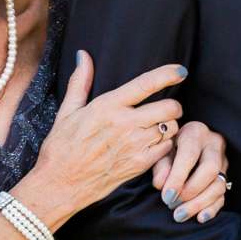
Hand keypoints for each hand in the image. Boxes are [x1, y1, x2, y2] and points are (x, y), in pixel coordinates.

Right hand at [19, 53, 185, 227]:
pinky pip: (167, 149)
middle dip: (172, 106)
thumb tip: (83, 55)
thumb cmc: (60, 147)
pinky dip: (165, 146)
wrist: (59, 185)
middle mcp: (124, 124)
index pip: (146, 84)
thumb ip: (80, 82)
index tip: (181, 70)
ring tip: (157, 128)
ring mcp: (134, 146)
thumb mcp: (67, 111)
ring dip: (169, 126)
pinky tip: (152, 145)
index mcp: (107, 106)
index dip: (168, 74)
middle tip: (164, 109)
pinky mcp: (139, 165)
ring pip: (172, 128)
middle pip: (170, 107)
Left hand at [152, 122, 229, 223]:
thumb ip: (160, 166)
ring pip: (218, 185)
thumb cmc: (170, 147)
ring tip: (179, 215)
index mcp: (195, 133)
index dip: (178, 178)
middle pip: (211, 169)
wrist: (184, 144)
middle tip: (172, 204)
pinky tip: (199, 218)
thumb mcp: (162, 150)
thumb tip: (160, 184)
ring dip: (199, 203)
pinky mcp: (225, 177)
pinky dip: (212, 209)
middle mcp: (214, 145)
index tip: (166, 196)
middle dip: (191, 191)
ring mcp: (223, 162)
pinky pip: (223, 196)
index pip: (190, 156)